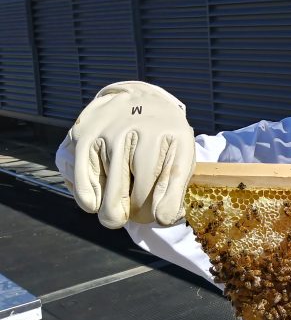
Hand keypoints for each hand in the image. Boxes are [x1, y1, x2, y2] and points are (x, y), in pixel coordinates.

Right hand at [56, 81, 195, 228]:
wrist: (137, 100)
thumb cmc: (162, 136)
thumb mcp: (181, 156)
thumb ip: (176, 189)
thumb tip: (163, 219)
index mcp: (163, 133)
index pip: (158, 189)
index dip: (157, 211)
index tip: (159, 214)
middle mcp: (131, 130)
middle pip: (129, 198)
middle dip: (135, 214)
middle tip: (138, 211)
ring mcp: (103, 133)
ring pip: (106, 196)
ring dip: (114, 205)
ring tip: (123, 195)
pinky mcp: (80, 138)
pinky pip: (82, 186)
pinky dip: (91, 200)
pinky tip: (100, 198)